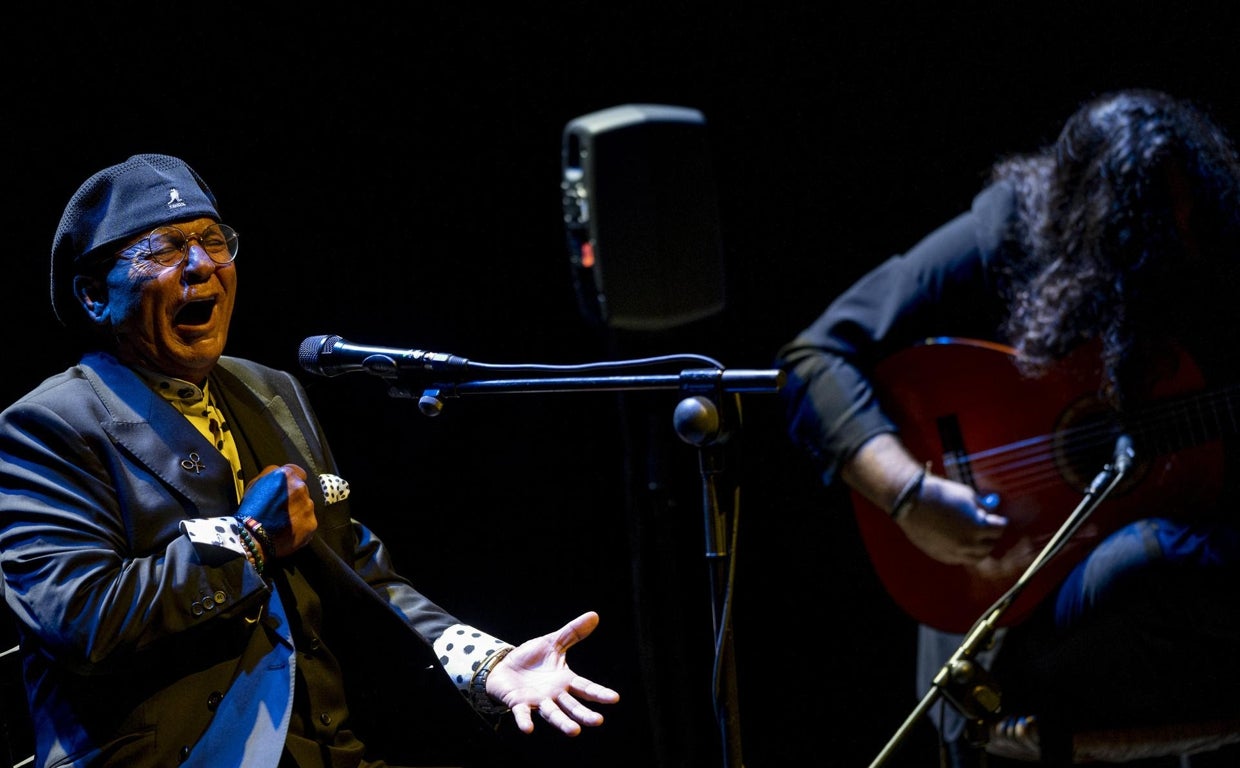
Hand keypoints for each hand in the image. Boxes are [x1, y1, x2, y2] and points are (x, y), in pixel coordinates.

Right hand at [240, 464, 316, 556]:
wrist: (253, 537)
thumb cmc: (251, 510)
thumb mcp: (255, 484)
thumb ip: (271, 473)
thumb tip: (280, 472)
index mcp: (286, 476)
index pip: (298, 472)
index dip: (291, 482)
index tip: (286, 490)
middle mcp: (301, 488)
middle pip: (302, 490)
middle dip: (294, 497)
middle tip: (281, 508)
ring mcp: (308, 506)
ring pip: (306, 506)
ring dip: (298, 511)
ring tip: (283, 521)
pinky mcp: (311, 523)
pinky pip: (308, 522)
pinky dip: (300, 525)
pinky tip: (288, 530)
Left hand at [485, 611, 619, 735]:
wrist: (504, 667)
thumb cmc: (531, 659)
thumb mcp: (552, 643)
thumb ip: (573, 633)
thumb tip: (595, 615)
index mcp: (565, 681)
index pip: (585, 687)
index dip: (599, 693)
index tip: (615, 698)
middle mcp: (554, 695)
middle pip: (572, 706)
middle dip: (584, 714)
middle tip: (598, 721)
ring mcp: (537, 701)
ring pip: (552, 714)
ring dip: (562, 723)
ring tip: (574, 731)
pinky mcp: (519, 704)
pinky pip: (523, 714)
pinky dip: (525, 721)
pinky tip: (528, 729)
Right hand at [897, 473, 1006, 564]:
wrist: (911, 502)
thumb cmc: (940, 494)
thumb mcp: (967, 495)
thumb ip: (981, 507)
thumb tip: (989, 512)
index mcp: (978, 527)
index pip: (999, 529)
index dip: (999, 522)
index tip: (998, 519)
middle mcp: (968, 543)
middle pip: (989, 545)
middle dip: (991, 536)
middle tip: (988, 529)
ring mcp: (954, 552)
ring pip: (976, 557)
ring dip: (979, 548)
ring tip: (976, 539)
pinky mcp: (941, 555)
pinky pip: (959, 559)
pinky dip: (964, 553)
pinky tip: (960, 543)